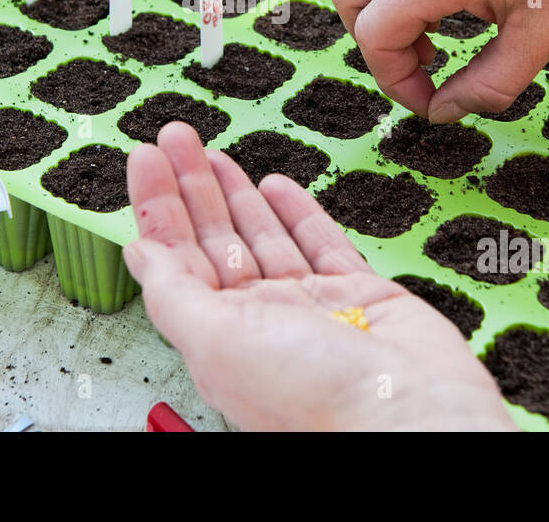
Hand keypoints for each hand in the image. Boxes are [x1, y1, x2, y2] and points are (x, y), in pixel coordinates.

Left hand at [123, 122, 515, 431]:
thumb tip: (138, 253)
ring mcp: (311, 306)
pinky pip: (320, 243)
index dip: (158, 206)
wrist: (410, 412)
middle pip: (215, 239)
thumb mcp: (218, 342)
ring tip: (212, 152)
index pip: (176, 258)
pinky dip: (297, 212)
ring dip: (235, 192)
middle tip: (175, 137)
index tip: (145, 158)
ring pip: (263, 236)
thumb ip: (174, 294)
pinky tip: (274, 185)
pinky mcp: (359, 294)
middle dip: (192, 185)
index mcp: (219, 336)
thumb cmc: (315, 395)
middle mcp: (261, 321)